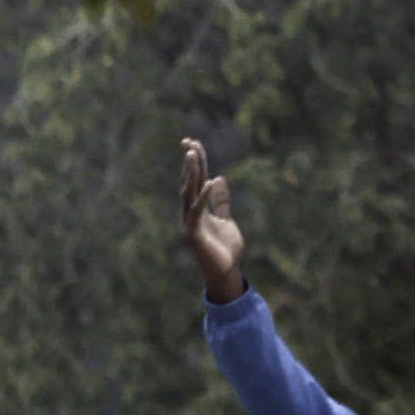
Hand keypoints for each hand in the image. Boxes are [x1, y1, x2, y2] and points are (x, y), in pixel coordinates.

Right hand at [180, 137, 246, 299]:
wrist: (226, 271)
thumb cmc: (225, 248)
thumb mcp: (226, 219)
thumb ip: (221, 201)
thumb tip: (220, 178)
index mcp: (197, 208)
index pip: (195, 180)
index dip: (196, 162)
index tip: (194, 142)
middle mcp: (189, 212)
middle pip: (189, 182)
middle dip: (190, 162)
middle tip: (189, 142)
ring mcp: (189, 222)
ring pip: (188, 192)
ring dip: (191, 173)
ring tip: (192, 154)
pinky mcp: (193, 233)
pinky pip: (197, 210)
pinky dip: (203, 196)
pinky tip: (210, 182)